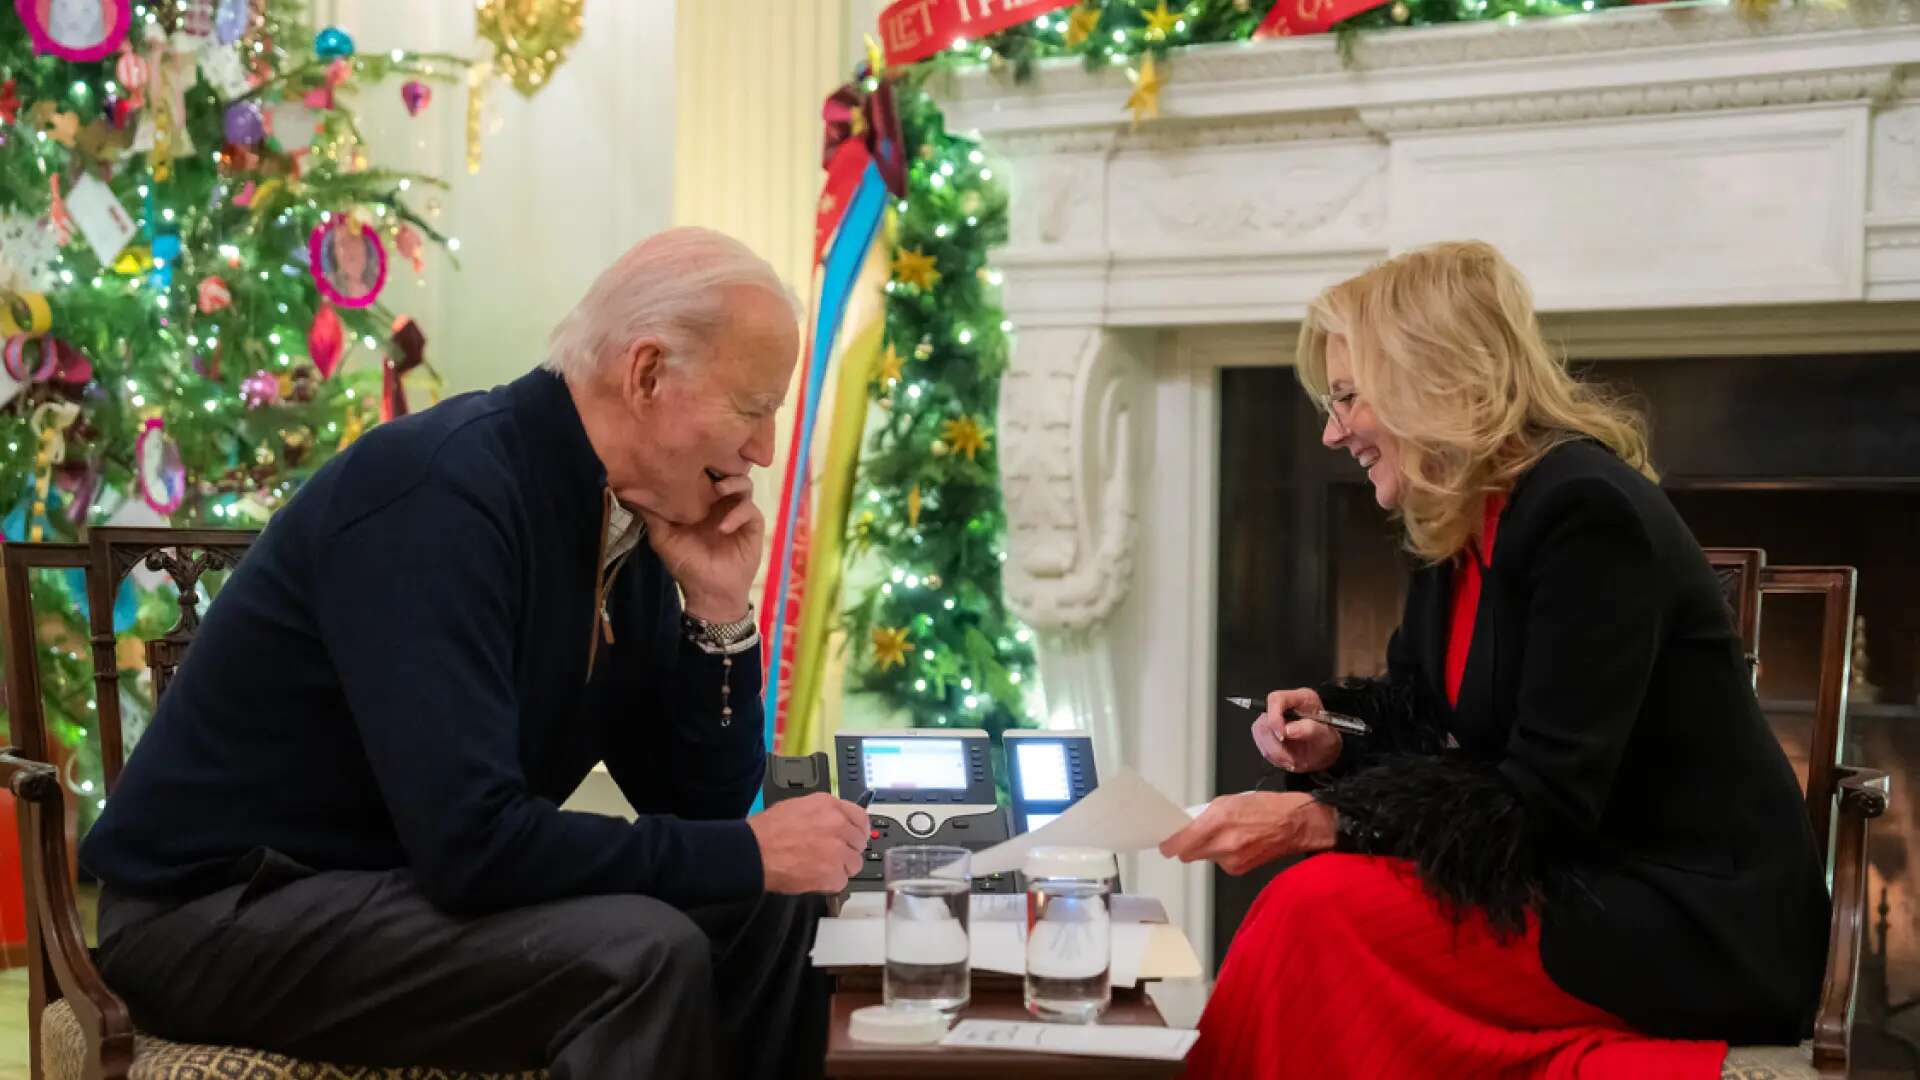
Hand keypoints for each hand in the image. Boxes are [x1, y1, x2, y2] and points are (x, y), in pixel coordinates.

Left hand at [641, 476, 762, 621]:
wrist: (708, 592)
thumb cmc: (686, 565)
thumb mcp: (663, 538)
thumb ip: (650, 515)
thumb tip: (627, 492)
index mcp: (702, 502)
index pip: (706, 473)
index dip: (701, 463)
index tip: (687, 457)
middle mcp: (721, 503)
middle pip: (728, 472)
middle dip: (721, 466)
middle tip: (708, 467)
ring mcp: (738, 513)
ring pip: (744, 485)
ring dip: (734, 484)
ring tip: (719, 491)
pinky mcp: (752, 526)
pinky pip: (750, 510)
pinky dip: (738, 514)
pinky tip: (722, 527)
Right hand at [747, 793, 868, 893]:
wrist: (754, 851)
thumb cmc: (767, 831)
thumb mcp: (798, 807)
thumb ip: (823, 813)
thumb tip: (836, 820)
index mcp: (829, 806)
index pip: (860, 817)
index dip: (857, 830)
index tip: (854, 836)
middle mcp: (837, 825)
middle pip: (859, 842)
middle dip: (847, 849)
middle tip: (832, 855)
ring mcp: (837, 850)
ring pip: (854, 863)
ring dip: (841, 867)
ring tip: (820, 867)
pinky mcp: (832, 873)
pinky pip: (842, 881)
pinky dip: (830, 882)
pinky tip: (815, 876)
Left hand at [1157, 792, 1337, 875]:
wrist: (1296, 824)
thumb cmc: (1266, 807)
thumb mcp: (1229, 801)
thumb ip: (1205, 815)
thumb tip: (1187, 826)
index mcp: (1219, 821)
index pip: (1181, 844)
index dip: (1169, 845)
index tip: (1165, 843)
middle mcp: (1224, 844)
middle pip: (1188, 855)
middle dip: (1186, 846)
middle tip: (1191, 836)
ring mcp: (1232, 860)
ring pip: (1205, 858)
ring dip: (1207, 849)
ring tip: (1225, 834)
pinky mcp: (1239, 870)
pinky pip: (1220, 863)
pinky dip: (1222, 854)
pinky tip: (1237, 843)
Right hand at [1251, 687, 1342, 773]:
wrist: (1324, 753)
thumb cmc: (1327, 742)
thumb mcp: (1326, 737)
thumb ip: (1310, 730)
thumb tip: (1287, 730)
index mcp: (1301, 698)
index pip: (1276, 699)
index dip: (1274, 717)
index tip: (1282, 736)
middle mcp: (1284, 705)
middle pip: (1265, 719)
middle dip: (1275, 743)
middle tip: (1290, 759)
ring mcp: (1273, 718)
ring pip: (1260, 733)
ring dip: (1274, 752)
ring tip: (1291, 761)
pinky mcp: (1268, 731)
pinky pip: (1261, 744)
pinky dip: (1272, 756)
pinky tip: (1286, 759)